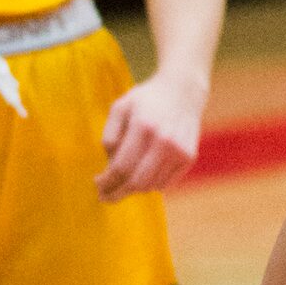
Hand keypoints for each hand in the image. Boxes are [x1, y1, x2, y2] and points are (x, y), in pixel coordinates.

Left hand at [95, 68, 205, 199]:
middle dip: (116, 193)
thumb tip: (109, 165)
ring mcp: (179, 150)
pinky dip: (151, 184)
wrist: (183, 89)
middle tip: (105, 195)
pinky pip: (165, 183)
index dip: (106, 181)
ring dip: (133, 188)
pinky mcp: (188, 157)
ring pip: (150, 186)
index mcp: (143, 126)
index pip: (121, 167)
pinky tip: (143, 173)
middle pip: (136, 182)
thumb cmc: (146, 99)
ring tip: (124, 180)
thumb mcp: (121, 107)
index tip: (97, 184)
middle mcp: (164, 140)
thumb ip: (109, 134)